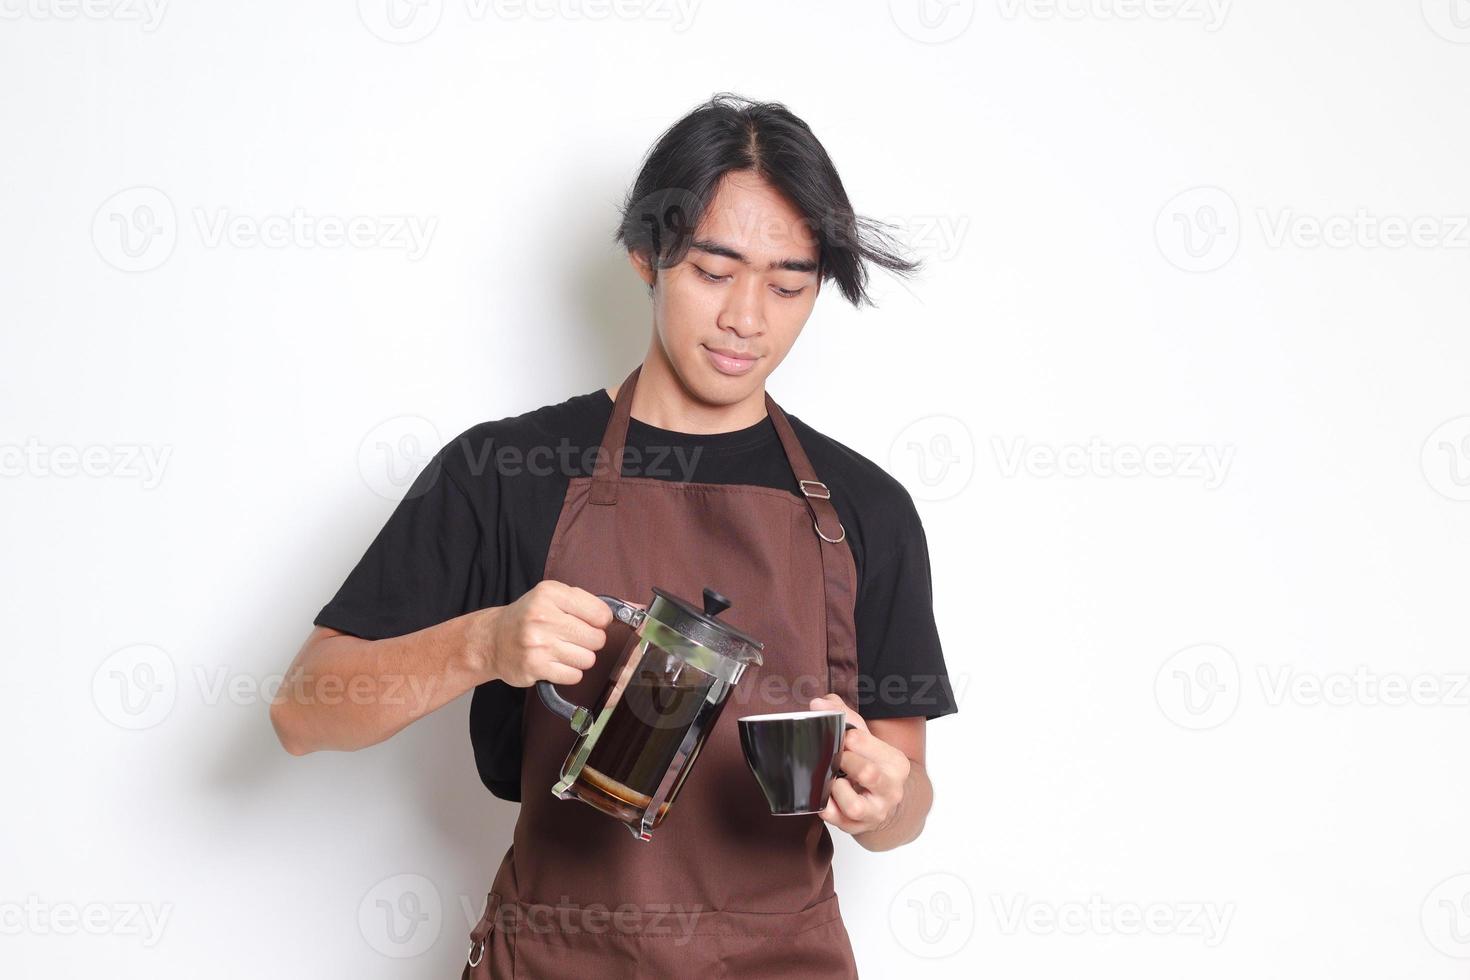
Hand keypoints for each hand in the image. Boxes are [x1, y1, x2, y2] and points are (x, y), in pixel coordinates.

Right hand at [479, 581, 611, 687]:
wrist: (491, 640)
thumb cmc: (529, 617)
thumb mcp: (556, 598)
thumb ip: (594, 603)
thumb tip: (638, 609)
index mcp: (551, 593)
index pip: (601, 614)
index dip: (600, 622)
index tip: (589, 623)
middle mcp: (543, 616)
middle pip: (596, 639)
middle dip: (590, 642)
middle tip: (572, 638)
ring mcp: (538, 643)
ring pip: (587, 660)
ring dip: (579, 659)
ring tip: (561, 650)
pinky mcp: (534, 667)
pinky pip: (574, 676)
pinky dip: (568, 672)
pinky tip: (554, 663)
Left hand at [810, 692, 909, 836]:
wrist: (882, 802)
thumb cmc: (870, 765)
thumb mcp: (864, 739)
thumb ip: (843, 716)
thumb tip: (818, 704)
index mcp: (895, 763)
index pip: (864, 741)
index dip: (845, 737)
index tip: (840, 738)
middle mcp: (891, 789)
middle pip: (867, 773)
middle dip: (843, 762)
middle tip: (835, 759)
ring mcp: (876, 811)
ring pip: (854, 805)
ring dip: (836, 789)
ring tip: (834, 781)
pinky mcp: (858, 827)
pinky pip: (836, 820)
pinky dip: (825, 806)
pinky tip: (826, 796)